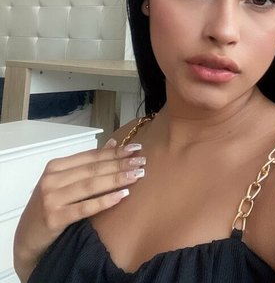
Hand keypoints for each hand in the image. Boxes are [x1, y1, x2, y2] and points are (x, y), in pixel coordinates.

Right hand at [13, 139, 145, 281]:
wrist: (27, 236)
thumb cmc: (50, 205)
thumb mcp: (64, 181)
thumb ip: (87, 164)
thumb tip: (113, 144)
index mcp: (55, 166)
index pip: (91, 156)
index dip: (114, 152)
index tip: (136, 149)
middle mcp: (52, 179)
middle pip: (93, 169)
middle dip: (120, 164)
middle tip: (142, 162)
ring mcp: (52, 198)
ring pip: (91, 185)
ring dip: (116, 179)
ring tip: (137, 175)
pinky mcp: (54, 218)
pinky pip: (84, 207)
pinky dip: (104, 201)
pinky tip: (122, 195)